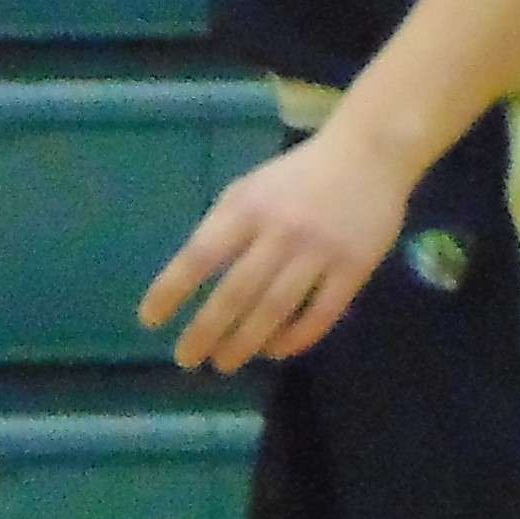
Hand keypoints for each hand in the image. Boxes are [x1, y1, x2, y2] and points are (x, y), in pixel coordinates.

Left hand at [139, 118, 413, 370]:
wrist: (368, 155)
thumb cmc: (297, 176)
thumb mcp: (250, 188)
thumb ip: (223, 227)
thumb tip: (190, 279)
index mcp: (247, 206)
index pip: (201, 254)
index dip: (172, 289)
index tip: (150, 319)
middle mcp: (280, 231)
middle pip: (236, 292)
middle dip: (206, 330)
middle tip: (186, 358)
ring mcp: (319, 252)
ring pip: (275, 310)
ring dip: (245, 343)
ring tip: (223, 363)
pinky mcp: (354, 269)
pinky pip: (320, 315)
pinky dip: (295, 339)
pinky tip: (275, 351)